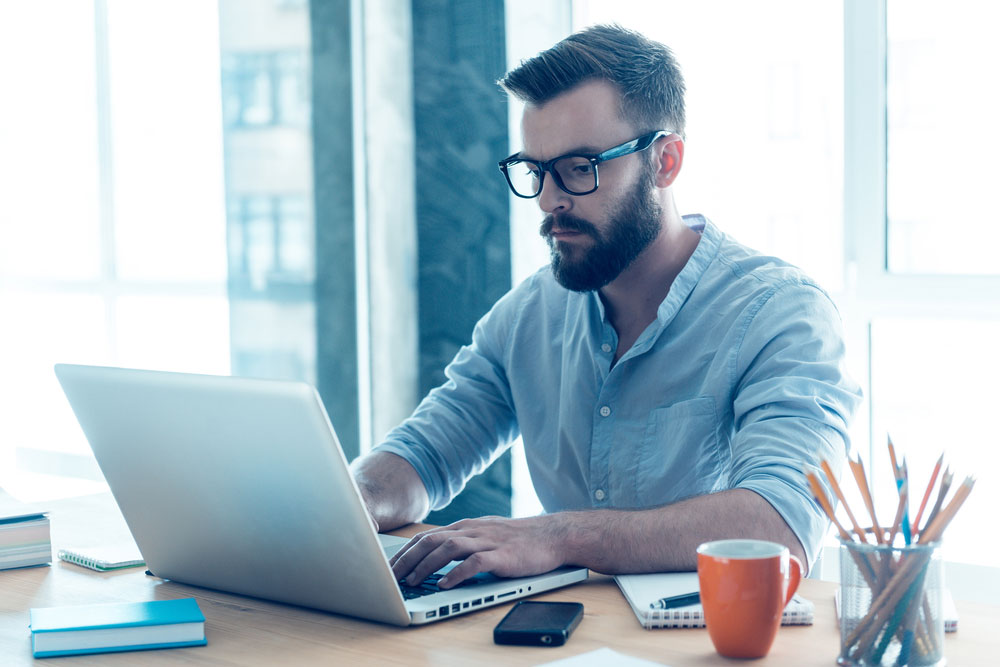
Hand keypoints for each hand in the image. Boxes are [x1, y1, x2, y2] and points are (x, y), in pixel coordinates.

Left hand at [389, 514, 569, 588]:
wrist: (553, 535)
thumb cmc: (519, 539)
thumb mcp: (485, 535)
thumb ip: (462, 543)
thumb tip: (435, 557)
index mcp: (466, 526)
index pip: (426, 536)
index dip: (405, 551)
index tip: (389, 567)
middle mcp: (473, 530)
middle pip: (431, 540)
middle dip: (408, 559)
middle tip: (392, 577)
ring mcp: (487, 541)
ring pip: (448, 548)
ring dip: (426, 566)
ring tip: (413, 582)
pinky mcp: (502, 555)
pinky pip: (474, 562)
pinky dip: (457, 573)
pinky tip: (445, 584)